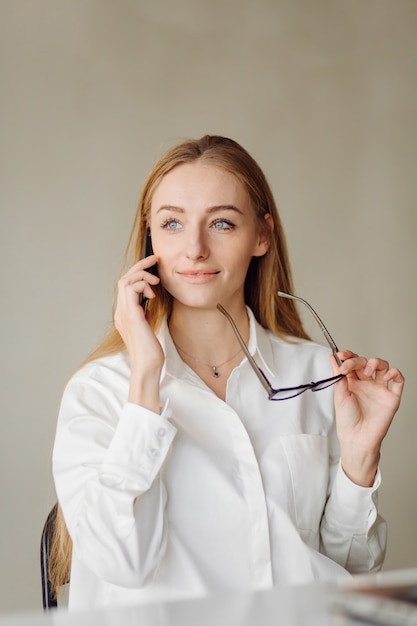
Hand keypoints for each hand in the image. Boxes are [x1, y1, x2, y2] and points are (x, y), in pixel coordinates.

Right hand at [114, 256, 163, 410]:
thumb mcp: (147, 327)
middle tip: (154, 259)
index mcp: (124, 314)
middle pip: (124, 279)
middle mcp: (120, 312)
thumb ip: (144, 314)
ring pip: (125, 281)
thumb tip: (148, 303)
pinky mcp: (131, 315)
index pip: (126, 287)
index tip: (152, 266)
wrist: (147, 366)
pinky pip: (131, 289)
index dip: (138, 273)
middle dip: (139, 266)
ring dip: (141, 275)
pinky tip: (153, 294)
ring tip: (155, 281)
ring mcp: (123, 313)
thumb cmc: (150, 351)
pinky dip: (142, 285)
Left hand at [330, 350, 404, 485]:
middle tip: (348, 366)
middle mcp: (367, 383)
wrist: (357, 439)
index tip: (341, 354)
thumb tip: (332, 358)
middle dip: (357, 360)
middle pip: (366, 362)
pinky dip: (394, 374)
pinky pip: (398, 380)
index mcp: (353, 382)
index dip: (348, 355)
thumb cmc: (347, 420)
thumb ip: (338, 376)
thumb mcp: (339, 395)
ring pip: (384, 367)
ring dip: (376, 362)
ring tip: (367, 371)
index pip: (353, 362)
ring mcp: (380, 389)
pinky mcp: (391, 397)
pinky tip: (385, 377)